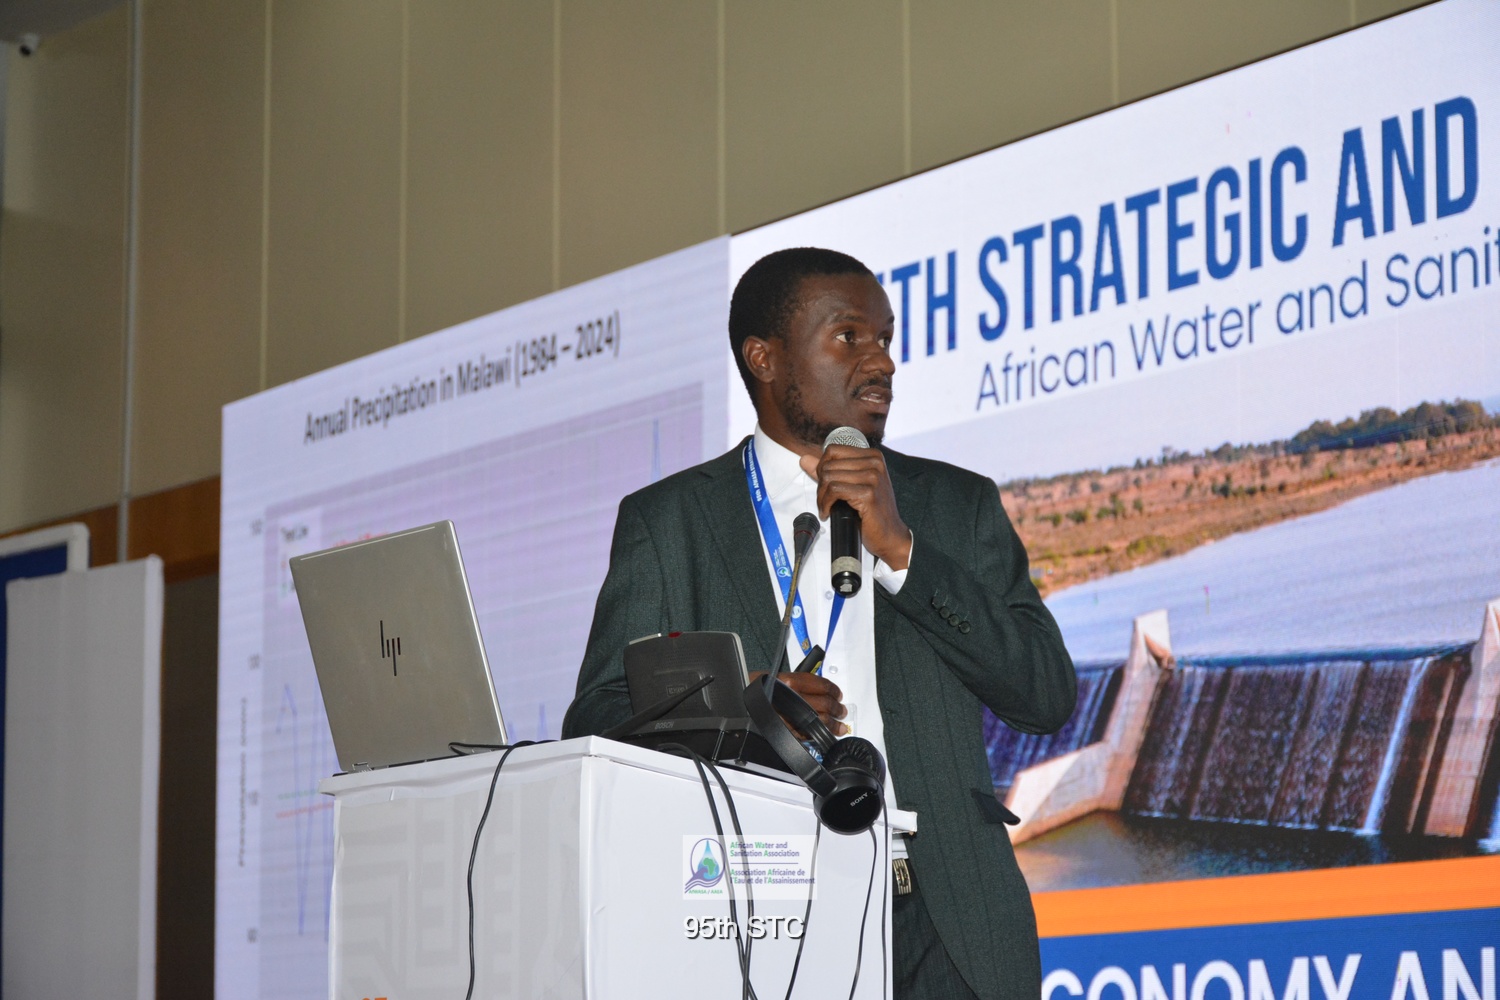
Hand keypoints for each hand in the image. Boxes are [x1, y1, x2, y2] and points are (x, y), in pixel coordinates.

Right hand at [748, 670, 847, 736]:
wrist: (738, 699)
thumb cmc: (755, 688)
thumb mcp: (777, 676)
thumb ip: (800, 682)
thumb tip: (821, 690)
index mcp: (790, 682)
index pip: (821, 685)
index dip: (833, 690)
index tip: (838, 694)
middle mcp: (791, 699)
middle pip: (824, 704)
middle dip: (837, 708)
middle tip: (841, 710)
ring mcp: (789, 716)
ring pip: (820, 721)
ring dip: (834, 724)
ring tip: (840, 726)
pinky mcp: (785, 730)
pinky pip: (807, 734)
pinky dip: (818, 735)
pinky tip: (824, 735)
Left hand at [800, 445, 911, 569]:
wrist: (890, 534)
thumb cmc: (872, 510)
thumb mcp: (851, 485)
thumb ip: (828, 470)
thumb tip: (804, 459)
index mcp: (872, 456)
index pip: (833, 450)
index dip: (822, 467)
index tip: (824, 485)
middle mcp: (875, 463)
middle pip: (829, 465)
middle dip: (820, 485)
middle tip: (825, 500)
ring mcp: (873, 477)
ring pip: (828, 478)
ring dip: (821, 497)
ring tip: (826, 507)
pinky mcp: (868, 494)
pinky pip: (833, 491)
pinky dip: (825, 504)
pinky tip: (828, 512)